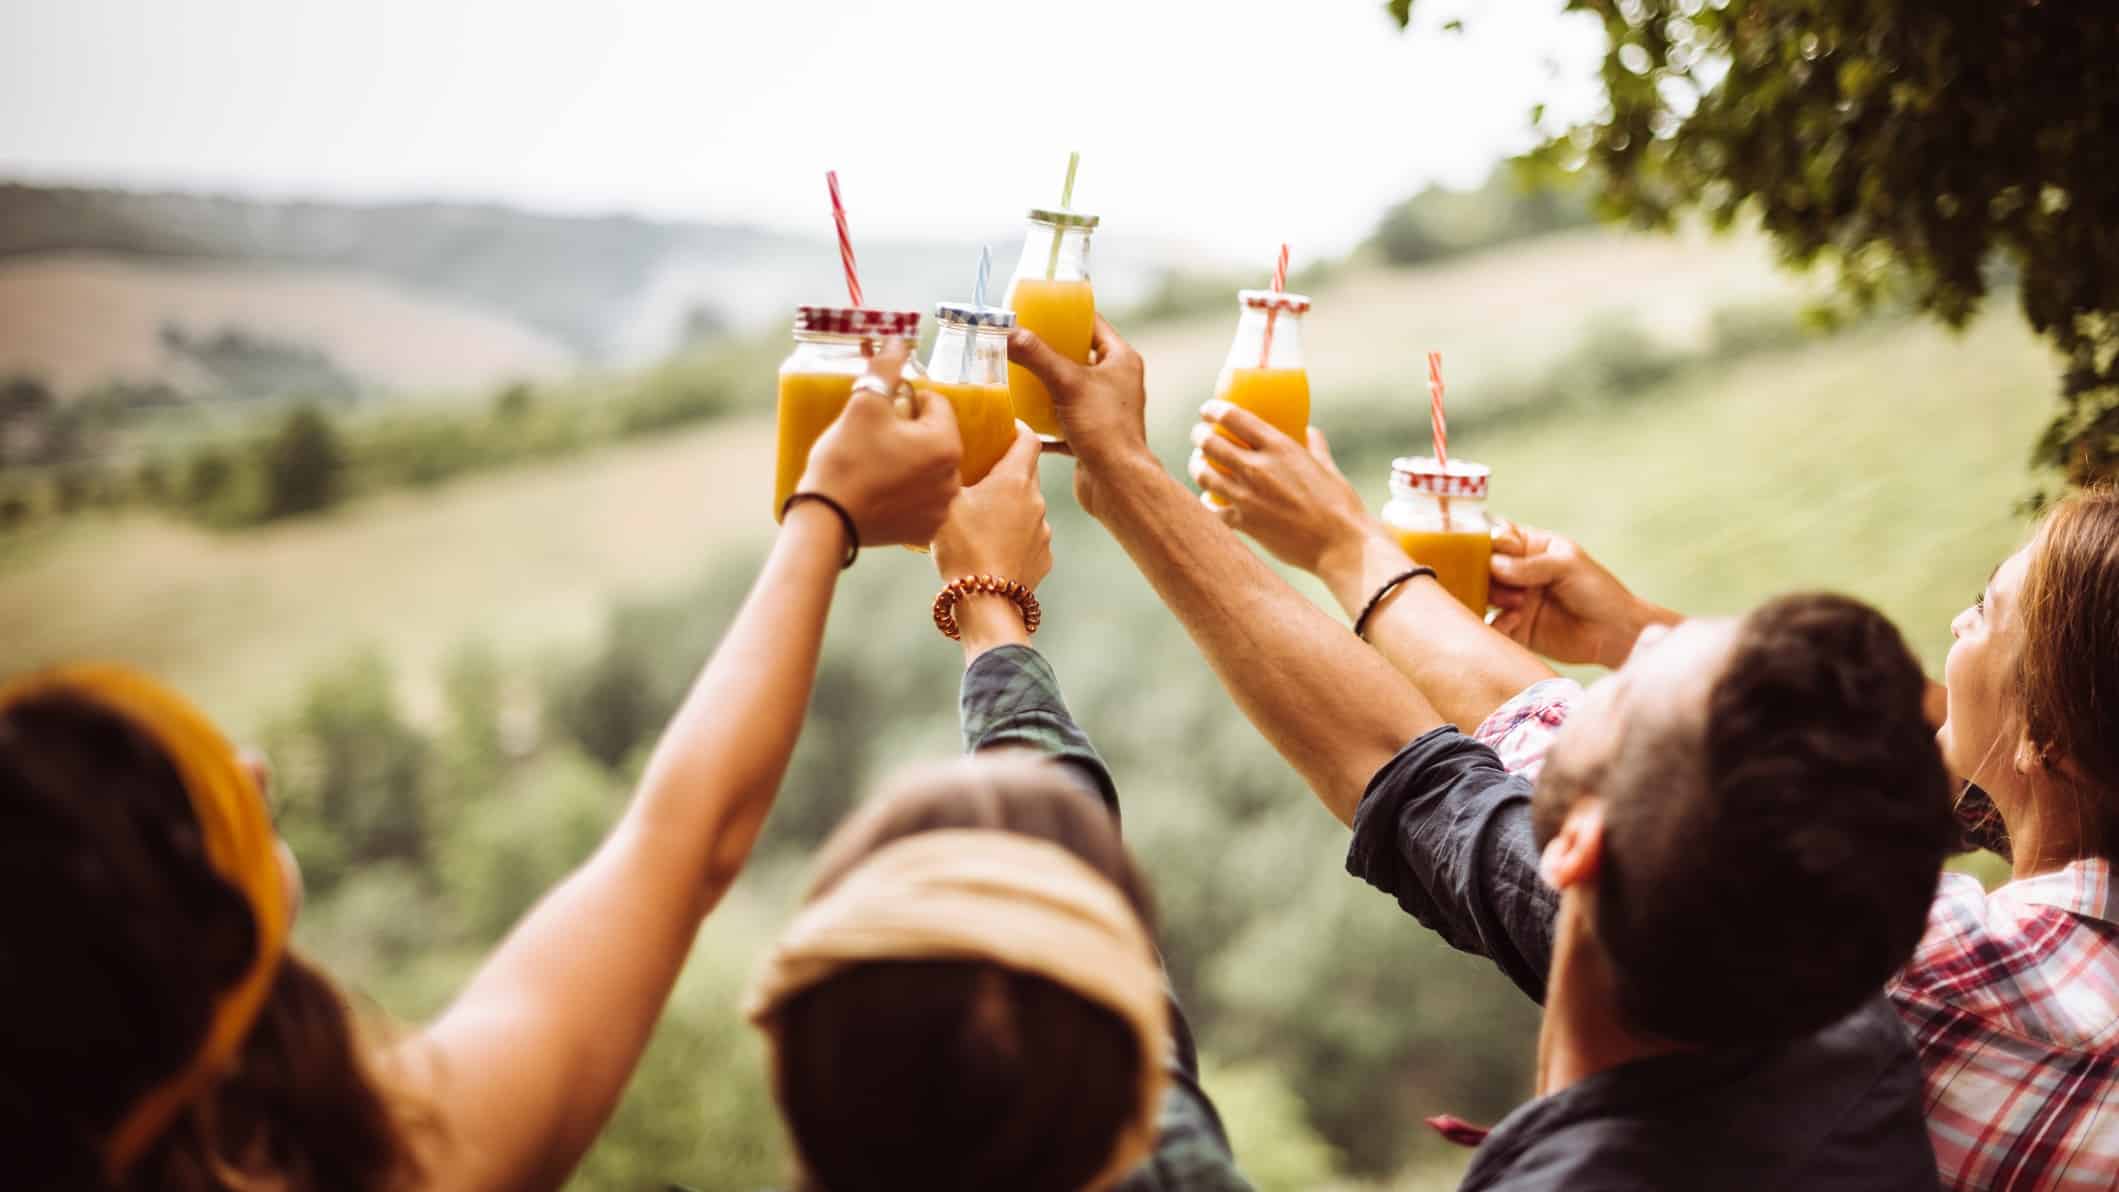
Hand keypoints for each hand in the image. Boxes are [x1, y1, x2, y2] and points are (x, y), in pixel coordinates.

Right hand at [799, 338, 962, 548]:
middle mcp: (953, 478)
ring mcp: (940, 508)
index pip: (935, 403)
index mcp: (946, 444)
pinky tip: (879, 490)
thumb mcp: (864, 404)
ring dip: (908, 460)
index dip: (905, 401)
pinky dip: (905, 491)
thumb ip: (885, 367)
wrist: (825, 521)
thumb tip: (897, 339)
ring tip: (874, 464)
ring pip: (928, 467)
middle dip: (909, 431)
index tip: (880, 412)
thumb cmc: (846, 460)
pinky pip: (920, 498)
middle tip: (874, 438)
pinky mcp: (924, 530)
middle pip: (935, 436)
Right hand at [932, 424, 1051, 656]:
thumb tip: (945, 456)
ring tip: (979, 520)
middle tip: (979, 474)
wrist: (985, 603)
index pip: (1028, 439)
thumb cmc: (962, 548)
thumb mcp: (944, 502)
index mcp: (1014, 480)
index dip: (1015, 429)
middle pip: (1026, 473)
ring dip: (1008, 507)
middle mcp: (1036, 501)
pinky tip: (990, 548)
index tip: (1000, 429)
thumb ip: (948, 474)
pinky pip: (1029, 538)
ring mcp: (1043, 532)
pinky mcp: (1043, 559)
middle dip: (1005, 470)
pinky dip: (1013, 537)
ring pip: (1026, 508)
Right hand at [1006, 316, 1149, 472]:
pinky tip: (1020, 418)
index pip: (1092, 324)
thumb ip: (1036, 355)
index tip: (1037, 312)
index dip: (1065, 316)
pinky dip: (1043, 420)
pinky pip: (1061, 421)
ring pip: (1068, 389)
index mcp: (1121, 360)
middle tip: (1019, 344)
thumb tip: (1009, 331)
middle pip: (1076, 356)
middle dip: (1047, 352)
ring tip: (1014, 376)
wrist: (1116, 484)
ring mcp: (1103, 409)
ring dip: (1043, 386)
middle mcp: (1116, 382)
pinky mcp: (1090, 435)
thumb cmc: (1105, 429)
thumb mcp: (1067, 383)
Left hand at [1187, 405, 1374, 575]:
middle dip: (1199, 435)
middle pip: (1210, 443)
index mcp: (1280, 447)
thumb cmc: (1339, 505)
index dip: (1213, 410)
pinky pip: (1210, 510)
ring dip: (1196, 466)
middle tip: (1200, 436)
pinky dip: (1205, 503)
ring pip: (1204, 474)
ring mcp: (1248, 496)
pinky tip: (1208, 499)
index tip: (1207, 410)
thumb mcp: (1327, 467)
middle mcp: (1258, 468)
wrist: (1340, 544)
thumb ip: (1315, 446)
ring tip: (1199, 464)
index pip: (1233, 417)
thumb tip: (1309, 431)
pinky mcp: (1244, 522)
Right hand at [1489, 522, 1669, 668]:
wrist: (1615, 634)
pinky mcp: (1515, 628)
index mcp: (1532, 549)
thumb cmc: (1599, 591)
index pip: (1499, 537)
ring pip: (1484, 594)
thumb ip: (1530, 564)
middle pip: (1484, 566)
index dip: (1487, 542)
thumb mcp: (1567, 565)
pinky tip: (1516, 620)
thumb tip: (1493, 564)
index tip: (1487, 551)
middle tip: (1497, 579)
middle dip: (1484, 572)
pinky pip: (1493, 624)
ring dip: (1493, 596)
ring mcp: (1515, 601)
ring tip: (1517, 602)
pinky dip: (1497, 623)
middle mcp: (1518, 573)